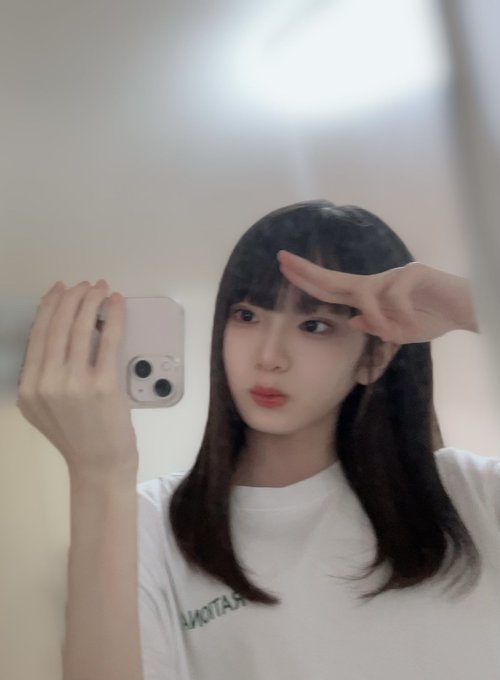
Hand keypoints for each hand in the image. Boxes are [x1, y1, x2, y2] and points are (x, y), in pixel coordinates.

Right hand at [17, 279, 137, 478]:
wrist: (100, 465)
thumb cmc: (77, 436)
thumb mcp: (44, 407)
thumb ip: (44, 374)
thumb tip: (61, 329)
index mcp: (28, 387)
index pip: (38, 334)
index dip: (50, 306)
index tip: (60, 289)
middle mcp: (46, 383)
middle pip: (58, 326)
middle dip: (72, 298)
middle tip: (85, 285)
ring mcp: (74, 384)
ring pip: (81, 328)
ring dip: (92, 301)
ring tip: (101, 289)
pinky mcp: (102, 385)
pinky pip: (108, 340)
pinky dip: (113, 317)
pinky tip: (117, 304)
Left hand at [277, 251, 478, 343]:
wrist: (465, 311)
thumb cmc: (431, 317)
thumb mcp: (398, 330)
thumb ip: (375, 326)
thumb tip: (352, 318)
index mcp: (369, 296)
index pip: (331, 288)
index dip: (307, 279)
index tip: (283, 268)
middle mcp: (377, 282)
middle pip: (335, 278)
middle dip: (306, 271)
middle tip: (280, 259)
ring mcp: (394, 275)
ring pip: (370, 298)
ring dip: (383, 322)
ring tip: (398, 333)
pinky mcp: (414, 273)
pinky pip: (396, 300)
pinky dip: (403, 316)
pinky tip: (415, 320)